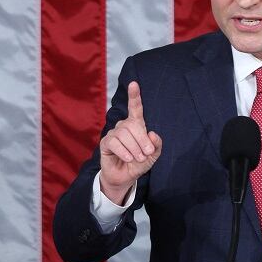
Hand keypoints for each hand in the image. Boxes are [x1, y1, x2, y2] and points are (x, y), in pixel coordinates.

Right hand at [98, 81, 162, 204]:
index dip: (134, 96)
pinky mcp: (105, 143)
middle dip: (142, 140)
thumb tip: (152, 133)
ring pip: (124, 134)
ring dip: (134, 148)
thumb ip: (156, 145)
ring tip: (138, 158)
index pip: (135, 108)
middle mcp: (124, 126)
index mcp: (136, 125)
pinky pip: (114, 142)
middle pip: (133, 125)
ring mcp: (113, 133)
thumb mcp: (153, 156)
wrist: (125, 177)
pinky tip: (128, 158)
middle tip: (147, 153)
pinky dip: (124, 151)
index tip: (134, 84)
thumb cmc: (139, 163)